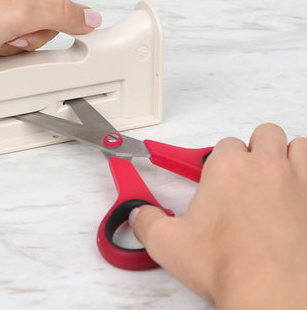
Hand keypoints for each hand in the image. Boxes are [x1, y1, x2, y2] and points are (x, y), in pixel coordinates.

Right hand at [130, 123, 306, 308]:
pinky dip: (306, 171)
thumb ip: (146, 222)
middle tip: (245, 173)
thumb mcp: (167, 243)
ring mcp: (296, 179)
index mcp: (227, 167)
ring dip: (284, 154)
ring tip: (274, 175)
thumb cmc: (230, 266)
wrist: (273, 294)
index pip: (224, 144)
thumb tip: (139, 215)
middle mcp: (264, 165)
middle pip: (263, 134)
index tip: (215, 177)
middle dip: (253, 148)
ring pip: (294, 144)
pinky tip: (296, 192)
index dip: (218, 161)